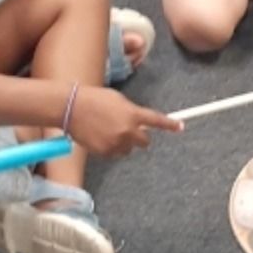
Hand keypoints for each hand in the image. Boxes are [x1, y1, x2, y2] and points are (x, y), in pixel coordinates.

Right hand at [67, 85, 182, 156]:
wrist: (71, 108)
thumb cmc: (94, 99)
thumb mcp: (118, 100)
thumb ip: (132, 111)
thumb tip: (139, 121)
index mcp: (133, 114)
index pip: (157, 121)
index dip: (170, 125)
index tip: (180, 127)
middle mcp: (128, 130)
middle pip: (145, 141)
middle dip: (139, 136)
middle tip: (128, 129)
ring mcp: (117, 143)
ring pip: (129, 149)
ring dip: (124, 142)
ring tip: (108, 130)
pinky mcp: (105, 152)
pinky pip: (115, 153)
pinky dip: (111, 148)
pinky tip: (100, 136)